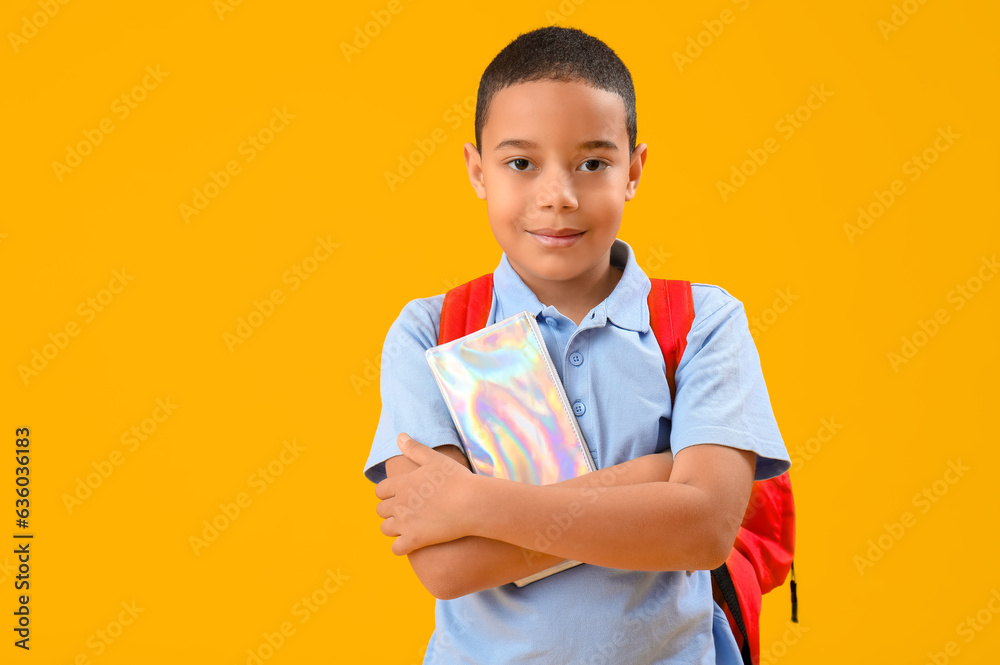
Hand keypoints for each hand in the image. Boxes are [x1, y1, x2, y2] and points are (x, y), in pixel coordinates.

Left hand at [375, 433, 474, 555]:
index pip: (380, 490)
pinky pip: (396, 549)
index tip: (398, 494)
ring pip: (385, 529)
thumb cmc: (456, 479)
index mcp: (401, 484)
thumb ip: (414, 449)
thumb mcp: (434, 459)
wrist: (472, 503)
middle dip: (389, 510)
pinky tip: (412, 543)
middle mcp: (399, 504)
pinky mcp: (415, 540)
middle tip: (405, 510)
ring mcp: (405, 523)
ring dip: (393, 528)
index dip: (387, 493)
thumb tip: (400, 436)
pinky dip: (401, 547)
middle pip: (380, 510)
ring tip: (406, 526)